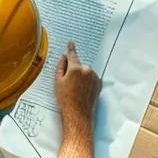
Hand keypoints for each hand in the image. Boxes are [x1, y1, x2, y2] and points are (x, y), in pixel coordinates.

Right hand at [54, 41, 99, 157]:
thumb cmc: (66, 100)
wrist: (78, 114)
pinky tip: (82, 92)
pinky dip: (87, 82)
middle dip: (74, 71)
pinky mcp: (99, 83)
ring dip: (81, 77)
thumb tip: (62, 58)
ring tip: (75, 91)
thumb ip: (60, 67)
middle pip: (78, 65)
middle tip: (68, 84)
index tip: (71, 43)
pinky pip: (91, 79)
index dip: (70, 49)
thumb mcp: (58, 82)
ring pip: (86, 72)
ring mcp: (94, 77)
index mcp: (75, 68)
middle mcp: (87, 70)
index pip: (72, 55)